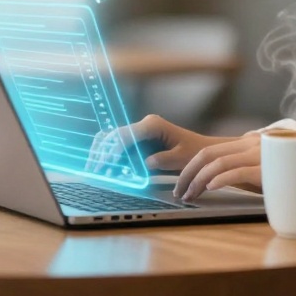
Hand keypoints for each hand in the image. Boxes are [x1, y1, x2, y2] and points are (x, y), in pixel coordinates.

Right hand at [86, 114, 226, 175]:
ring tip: (94, 170)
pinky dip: (108, 154)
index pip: (127, 135)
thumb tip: (145, 163)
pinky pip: (118, 144)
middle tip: (95, 171)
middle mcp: (143, 124)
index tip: (107, 165)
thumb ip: (163, 160)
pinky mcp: (138, 140)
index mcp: (153, 125)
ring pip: (112, 138)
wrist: (201, 150)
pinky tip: (102, 166)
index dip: (115, 150)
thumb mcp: (182, 158)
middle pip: (115, 135)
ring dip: (102, 153)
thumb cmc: (194, 153)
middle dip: (103, 153)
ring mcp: (139, 131)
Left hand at [174, 132, 260, 201]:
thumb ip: (243, 165)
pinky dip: (220, 180)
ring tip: (190, 195)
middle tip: (179, 192)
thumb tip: (215, 179)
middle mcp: (251, 144)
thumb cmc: (285, 176)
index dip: (190, 167)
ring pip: (219, 163)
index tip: (181, 184)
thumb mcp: (259, 167)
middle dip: (188, 173)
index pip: (210, 151)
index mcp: (246, 142)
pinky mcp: (266, 169)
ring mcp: (259, 155)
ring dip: (199, 180)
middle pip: (209, 154)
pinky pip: (237, 173)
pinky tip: (210, 188)